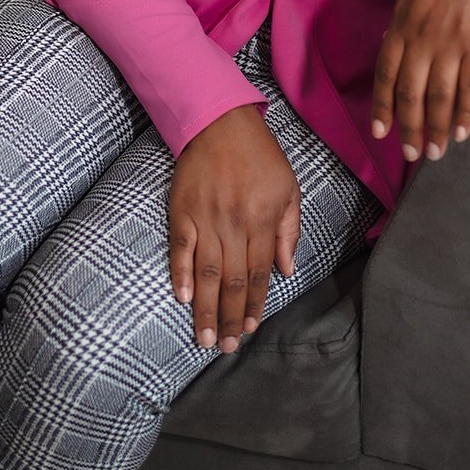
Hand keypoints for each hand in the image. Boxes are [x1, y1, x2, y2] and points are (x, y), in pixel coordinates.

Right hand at [168, 104, 300, 352]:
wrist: (220, 122)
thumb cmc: (259, 156)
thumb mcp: (288, 188)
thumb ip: (289, 231)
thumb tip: (286, 271)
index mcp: (263, 219)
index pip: (260, 272)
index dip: (255, 304)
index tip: (250, 330)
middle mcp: (235, 223)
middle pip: (232, 280)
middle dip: (230, 318)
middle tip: (225, 348)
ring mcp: (206, 218)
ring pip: (207, 272)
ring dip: (206, 308)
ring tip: (205, 338)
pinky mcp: (182, 211)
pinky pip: (181, 248)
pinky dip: (180, 274)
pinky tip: (182, 298)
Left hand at [370, 0, 469, 162]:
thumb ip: (404, 19)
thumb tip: (395, 46)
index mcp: (403, 21)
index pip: (386, 74)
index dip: (382, 107)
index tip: (381, 132)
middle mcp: (423, 37)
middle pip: (410, 93)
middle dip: (409, 128)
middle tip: (411, 154)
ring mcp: (453, 42)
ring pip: (440, 98)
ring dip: (436, 130)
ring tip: (436, 153)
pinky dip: (467, 115)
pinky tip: (464, 133)